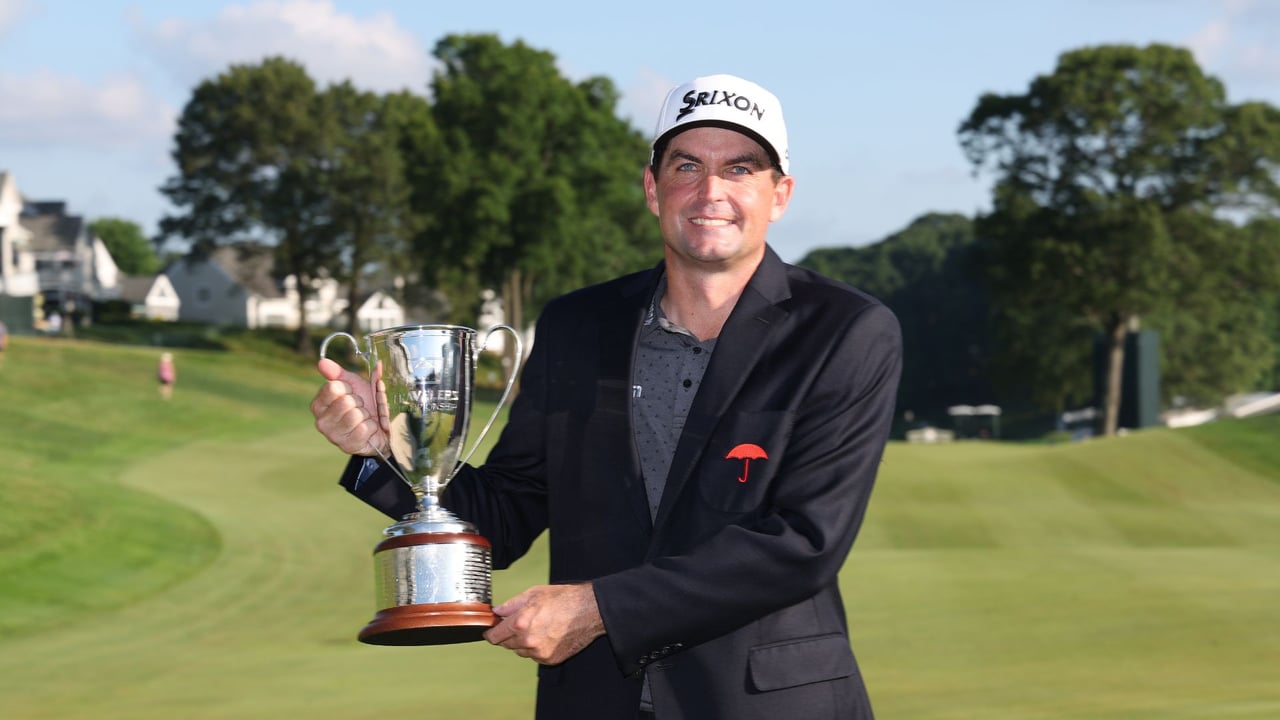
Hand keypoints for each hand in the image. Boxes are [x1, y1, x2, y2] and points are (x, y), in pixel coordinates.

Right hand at [311, 357, 388, 456]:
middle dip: (359, 402)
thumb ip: (337, 373)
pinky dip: (371, 427)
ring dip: (366, 415)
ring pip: (356, 415)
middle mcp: (321, 422)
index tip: (351, 393)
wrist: (380, 427)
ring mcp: (333, 436)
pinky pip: (364, 428)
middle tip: (360, 408)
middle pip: (346, 401)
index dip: (348, 388)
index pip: (333, 387)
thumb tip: (322, 362)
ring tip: (363, 419)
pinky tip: (368, 430)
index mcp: (318, 405)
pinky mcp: (347, 446)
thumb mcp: (353, 384)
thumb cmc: (365, 404)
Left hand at [484, 584, 604, 664]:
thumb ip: (511, 605)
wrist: (589, 611)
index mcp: (520, 623)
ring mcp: (539, 653)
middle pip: (506, 645)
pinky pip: (535, 656)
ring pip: (521, 651)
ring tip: (539, 626)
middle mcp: (528, 641)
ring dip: (523, 642)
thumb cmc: (564, 599)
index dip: (491, 632)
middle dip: (509, 635)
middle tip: (520, 623)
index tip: (490, 630)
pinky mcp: (550, 660)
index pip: (494, 636)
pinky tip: (548, 635)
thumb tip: (496, 612)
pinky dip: (537, 648)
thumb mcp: (534, 594)